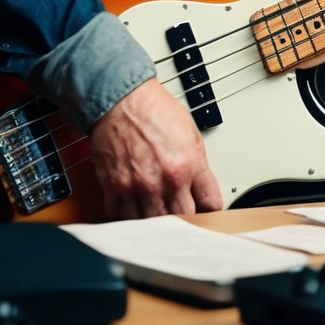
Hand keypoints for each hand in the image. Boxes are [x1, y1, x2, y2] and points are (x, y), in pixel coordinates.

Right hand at [88, 76, 223, 216]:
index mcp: (187, 166)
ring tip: (159, 221)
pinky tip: (134, 217)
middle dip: (185, 222)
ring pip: (150, 225)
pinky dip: (128, 221)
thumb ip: (200, 169)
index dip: (211, 212)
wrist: (123, 99)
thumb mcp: (192, 136)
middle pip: (180, 221)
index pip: (209, 205)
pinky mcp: (113, 187)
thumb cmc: (155, 111)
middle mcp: (162, 181)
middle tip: (184, 220)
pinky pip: (120, 218)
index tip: (208, 214)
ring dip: (156, 225)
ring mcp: (136, 187)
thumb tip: (205, 192)